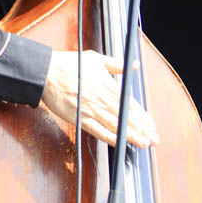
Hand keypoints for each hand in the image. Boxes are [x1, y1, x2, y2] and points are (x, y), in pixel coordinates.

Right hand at [41, 49, 158, 148]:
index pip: (129, 103)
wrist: (46, 73)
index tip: (151, 124)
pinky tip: (121, 143)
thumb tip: (133, 64)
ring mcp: (90, 110)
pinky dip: (111, 138)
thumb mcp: (96, 59)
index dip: (142, 115)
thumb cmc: (69, 64)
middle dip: (142, 129)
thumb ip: (116, 64)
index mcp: (106, 85)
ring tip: (144, 144)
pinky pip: (98, 131)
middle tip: (155, 139)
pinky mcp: (79, 118)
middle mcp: (101, 99)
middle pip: (125, 116)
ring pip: (115, 125)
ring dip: (131, 135)